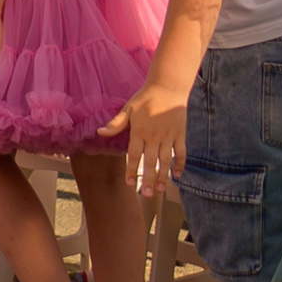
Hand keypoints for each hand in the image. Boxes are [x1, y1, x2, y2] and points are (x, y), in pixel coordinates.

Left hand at [101, 80, 188, 194]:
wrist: (168, 88)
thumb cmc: (146, 98)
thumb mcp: (128, 109)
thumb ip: (116, 123)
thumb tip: (100, 132)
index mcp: (140, 132)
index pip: (134, 155)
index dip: (131, 170)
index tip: (129, 183)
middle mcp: (154, 137)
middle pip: (150, 162)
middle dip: (147, 179)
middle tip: (146, 194)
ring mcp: (169, 137)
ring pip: (166, 160)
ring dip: (162, 176)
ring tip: (159, 189)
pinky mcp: (180, 135)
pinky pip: (181, 153)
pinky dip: (180, 164)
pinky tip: (177, 176)